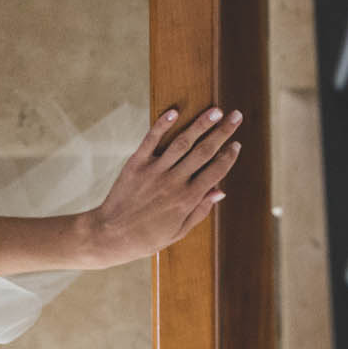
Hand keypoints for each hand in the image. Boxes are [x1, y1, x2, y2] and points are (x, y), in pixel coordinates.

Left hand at [81, 106, 243, 267]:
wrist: (110, 236)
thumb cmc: (147, 238)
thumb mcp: (179, 231)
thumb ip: (200, 210)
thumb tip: (220, 191)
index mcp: (187, 199)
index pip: (215, 171)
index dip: (229, 156)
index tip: (237, 144)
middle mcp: (174, 182)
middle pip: (204, 151)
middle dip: (223, 132)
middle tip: (236, 116)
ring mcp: (154, 171)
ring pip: (183, 142)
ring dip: (201, 124)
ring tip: (215, 110)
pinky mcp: (136, 164)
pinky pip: (151, 140)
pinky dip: (162, 125)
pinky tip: (174, 112)